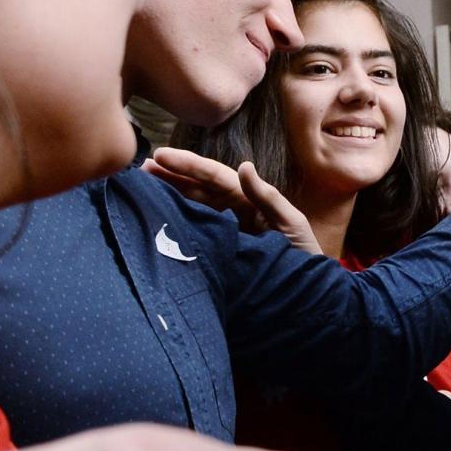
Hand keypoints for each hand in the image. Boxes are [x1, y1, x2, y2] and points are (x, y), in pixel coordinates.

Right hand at [144, 149, 322, 254]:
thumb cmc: (304, 257)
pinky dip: (177, 223)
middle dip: (172, 176)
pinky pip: (195, 234)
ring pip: (193, 208)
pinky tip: (158, 219)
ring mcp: (225, 232)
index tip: (161, 156)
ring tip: (143, 186)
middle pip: (198, 189)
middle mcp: (234, 213)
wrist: (307, 295)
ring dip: (170, 195)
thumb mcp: (291, 224)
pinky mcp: (220, 253)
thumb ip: (268, 197)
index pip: (215, 177)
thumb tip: (243, 166)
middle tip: (142, 168)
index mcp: (249, 201)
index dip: (189, 166)